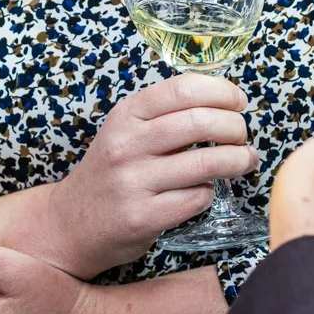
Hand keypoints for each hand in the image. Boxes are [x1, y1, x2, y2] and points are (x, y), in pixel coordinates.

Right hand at [34, 74, 257, 277]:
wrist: (69, 223)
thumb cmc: (110, 173)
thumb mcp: (125, 132)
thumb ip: (165, 116)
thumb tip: (225, 104)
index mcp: (126, 115)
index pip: (183, 89)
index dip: (221, 91)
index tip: (238, 101)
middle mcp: (127, 144)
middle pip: (200, 123)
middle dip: (235, 127)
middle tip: (242, 135)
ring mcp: (133, 182)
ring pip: (206, 163)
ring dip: (237, 160)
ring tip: (244, 161)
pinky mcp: (142, 217)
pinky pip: (197, 199)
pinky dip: (210, 193)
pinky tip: (204, 192)